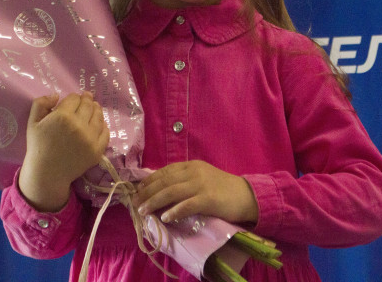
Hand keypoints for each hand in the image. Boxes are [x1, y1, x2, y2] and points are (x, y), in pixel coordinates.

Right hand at [18, 92, 109, 211]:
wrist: (47, 173)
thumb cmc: (38, 146)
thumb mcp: (33, 122)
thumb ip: (41, 103)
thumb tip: (56, 95)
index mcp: (63, 116)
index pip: (74, 98)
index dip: (73, 97)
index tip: (73, 100)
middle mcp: (79, 125)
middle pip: (88, 105)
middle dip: (87, 99)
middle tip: (87, 98)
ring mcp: (90, 138)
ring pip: (99, 116)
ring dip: (96, 109)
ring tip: (94, 108)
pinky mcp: (97, 150)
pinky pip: (105, 132)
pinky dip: (103, 125)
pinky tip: (99, 124)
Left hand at [132, 160, 258, 224]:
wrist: (246, 195)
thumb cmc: (222, 189)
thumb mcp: (201, 178)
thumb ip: (184, 180)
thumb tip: (161, 190)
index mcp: (191, 165)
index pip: (165, 171)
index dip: (149, 180)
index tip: (138, 189)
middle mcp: (194, 172)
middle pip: (165, 181)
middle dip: (147, 191)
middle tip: (134, 202)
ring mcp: (201, 184)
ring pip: (172, 192)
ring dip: (155, 201)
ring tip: (143, 210)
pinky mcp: (208, 199)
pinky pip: (187, 205)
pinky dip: (174, 211)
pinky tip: (165, 217)